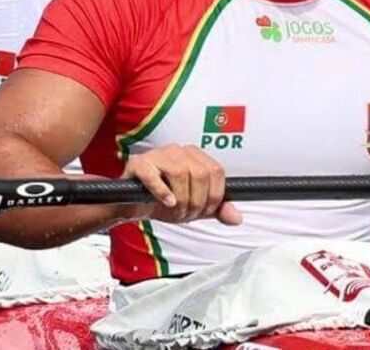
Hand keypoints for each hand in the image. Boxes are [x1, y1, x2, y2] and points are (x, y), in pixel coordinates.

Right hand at [119, 145, 242, 225]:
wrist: (133, 206)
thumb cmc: (164, 202)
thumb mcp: (194, 208)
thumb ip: (216, 210)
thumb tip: (237, 218)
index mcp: (194, 156)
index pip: (216, 171)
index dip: (214, 196)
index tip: (204, 211)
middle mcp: (177, 151)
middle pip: (199, 173)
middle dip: (197, 201)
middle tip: (187, 214)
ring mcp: (157, 155)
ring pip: (179, 173)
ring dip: (180, 200)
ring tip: (174, 211)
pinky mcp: (138, 164)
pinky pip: (153, 175)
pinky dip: (162, 192)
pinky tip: (165, 203)